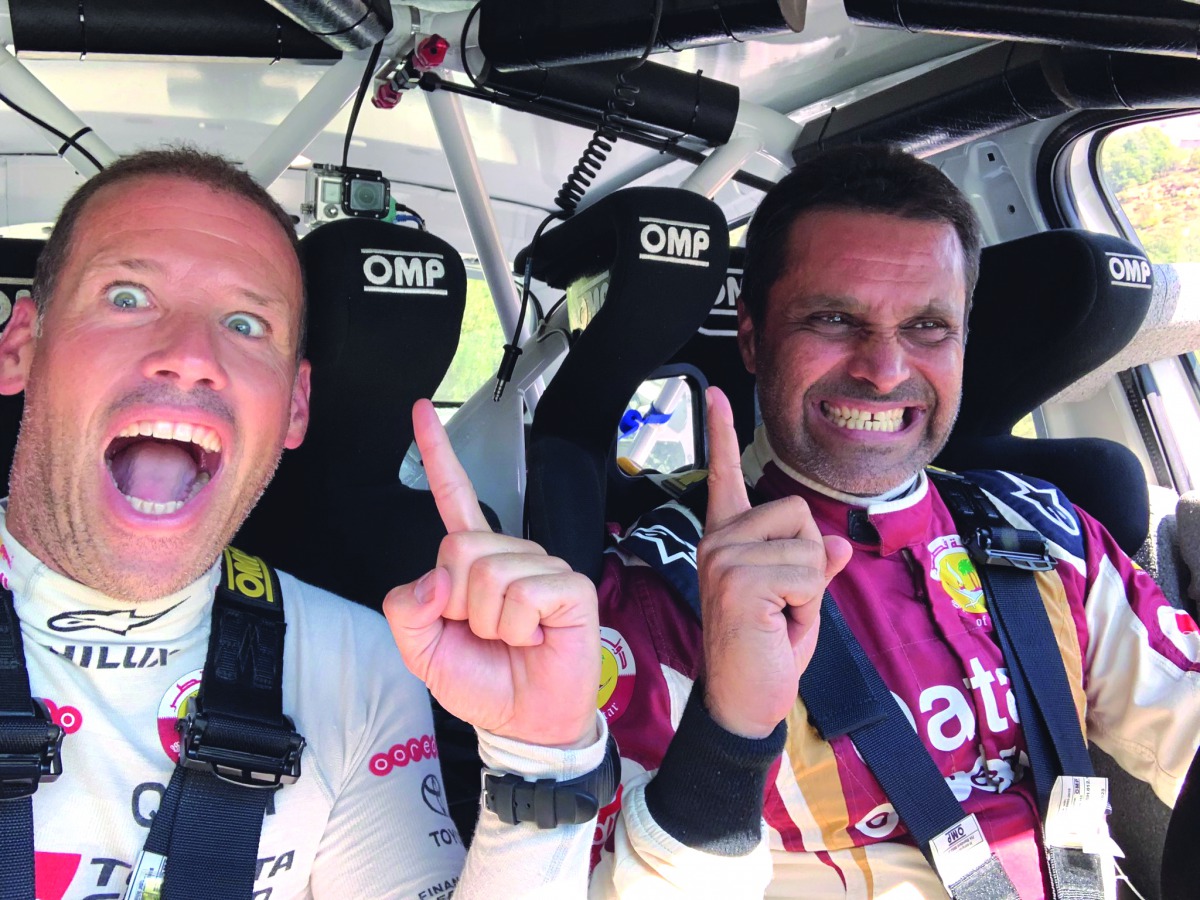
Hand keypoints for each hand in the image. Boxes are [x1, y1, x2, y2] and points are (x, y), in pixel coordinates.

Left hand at [384, 399, 599, 748]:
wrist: (524, 721)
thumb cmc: (481, 681)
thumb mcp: (423, 652)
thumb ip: (406, 611)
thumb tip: (433, 580)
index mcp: (473, 561)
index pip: (455, 497)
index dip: (438, 454)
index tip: (421, 409)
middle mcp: (510, 553)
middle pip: (459, 547)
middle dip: (457, 603)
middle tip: (482, 631)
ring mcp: (542, 566)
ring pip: (489, 573)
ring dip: (488, 622)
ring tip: (512, 637)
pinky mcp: (569, 586)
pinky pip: (522, 593)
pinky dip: (516, 626)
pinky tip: (534, 635)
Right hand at [698, 387, 852, 738]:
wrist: (745, 703)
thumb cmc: (767, 653)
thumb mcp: (800, 603)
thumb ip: (813, 567)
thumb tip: (837, 545)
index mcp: (727, 539)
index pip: (726, 476)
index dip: (721, 433)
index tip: (713, 394)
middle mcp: (718, 541)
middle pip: (797, 513)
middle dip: (809, 564)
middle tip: (782, 608)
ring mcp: (722, 557)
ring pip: (807, 545)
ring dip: (810, 590)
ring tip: (779, 619)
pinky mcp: (738, 579)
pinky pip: (808, 571)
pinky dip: (808, 606)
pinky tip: (778, 626)